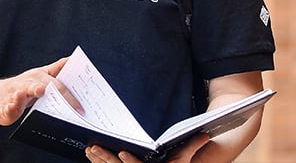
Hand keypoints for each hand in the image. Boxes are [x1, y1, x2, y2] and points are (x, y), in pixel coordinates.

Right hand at [0, 57, 83, 125]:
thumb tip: (71, 59)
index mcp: (39, 77)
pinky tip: (11, 107)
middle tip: (60, 95)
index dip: (70, 95)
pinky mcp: (4, 107)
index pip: (57, 83)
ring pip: (22, 92)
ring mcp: (14, 94)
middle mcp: (27, 83)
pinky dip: (10, 106)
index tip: (83, 106)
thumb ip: (56, 69)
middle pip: (40, 85)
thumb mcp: (40, 76)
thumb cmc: (22, 87)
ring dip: (30, 91)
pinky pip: (7, 107)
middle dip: (53, 89)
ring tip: (39, 91)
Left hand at [84, 133, 209, 162]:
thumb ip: (191, 147)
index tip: (121, 151)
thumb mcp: (184, 161)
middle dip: (106, 159)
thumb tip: (205, 135)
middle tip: (94, 148)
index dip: (130, 162)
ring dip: (99, 160)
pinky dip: (99, 162)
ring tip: (89, 149)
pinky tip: (90, 154)